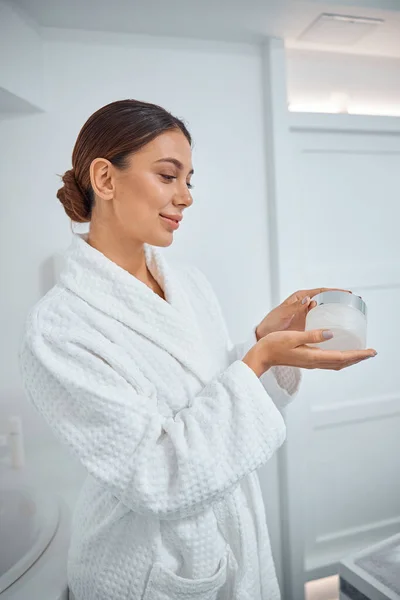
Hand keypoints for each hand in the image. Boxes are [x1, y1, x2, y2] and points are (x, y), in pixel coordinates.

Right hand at [243, 329, 376, 376]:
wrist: (262, 355)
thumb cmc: (274, 344)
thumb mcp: (293, 336)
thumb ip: (312, 335)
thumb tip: (332, 334)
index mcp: (313, 356)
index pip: (342, 357)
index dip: (358, 355)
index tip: (370, 352)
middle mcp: (314, 362)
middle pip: (342, 363)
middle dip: (358, 358)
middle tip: (371, 352)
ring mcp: (311, 363)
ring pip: (336, 364)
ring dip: (350, 360)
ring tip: (360, 353)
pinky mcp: (307, 360)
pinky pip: (329, 362)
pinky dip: (340, 359)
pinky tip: (340, 353)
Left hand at [255, 288, 351, 339]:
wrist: (264, 336)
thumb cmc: (271, 323)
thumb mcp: (282, 314)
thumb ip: (294, 307)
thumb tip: (309, 299)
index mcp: (300, 298)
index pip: (321, 291)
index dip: (335, 291)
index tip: (348, 293)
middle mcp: (305, 304)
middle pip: (326, 299)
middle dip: (340, 299)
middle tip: (355, 302)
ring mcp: (307, 314)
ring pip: (326, 310)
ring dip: (338, 310)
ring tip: (353, 313)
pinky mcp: (307, 324)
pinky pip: (322, 321)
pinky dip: (331, 322)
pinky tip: (340, 327)